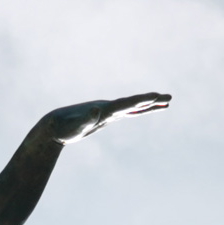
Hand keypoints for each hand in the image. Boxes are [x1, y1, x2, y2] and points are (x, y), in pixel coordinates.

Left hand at [39, 91, 170, 143]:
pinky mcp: (107, 116)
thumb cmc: (64, 128)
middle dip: (151, 101)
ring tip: (166, 103)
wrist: (54, 126)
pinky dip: (138, 111)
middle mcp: (108, 108)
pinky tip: (145, 110)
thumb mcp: (75, 127)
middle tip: (169, 97)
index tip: (156, 96)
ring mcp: (109, 111)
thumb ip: (86, 119)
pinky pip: (127, 113)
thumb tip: (95, 110)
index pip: (127, 104)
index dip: (142, 101)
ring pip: (133, 107)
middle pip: (134, 103)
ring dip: (149, 105)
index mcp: (104, 109)